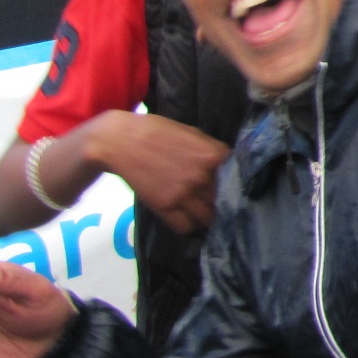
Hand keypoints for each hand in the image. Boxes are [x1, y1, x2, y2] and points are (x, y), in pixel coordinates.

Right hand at [88, 111, 228, 234]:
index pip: (238, 178)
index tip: (232, 187)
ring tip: (201, 211)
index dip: (235, 183)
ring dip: (206, 216)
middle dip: (222, 201)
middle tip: (216, 201)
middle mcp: (203, 177)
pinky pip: (185, 226)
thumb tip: (228, 164)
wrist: (120, 141)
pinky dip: (188, 224)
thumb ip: (212, 150)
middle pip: (225, 201)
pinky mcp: (164, 207)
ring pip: (207, 218)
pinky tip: (186, 216)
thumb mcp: (193, 133)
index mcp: (213, 156)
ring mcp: (184, 194)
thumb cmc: (157, 131)